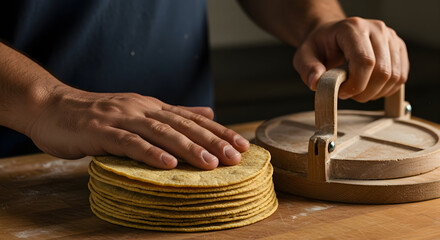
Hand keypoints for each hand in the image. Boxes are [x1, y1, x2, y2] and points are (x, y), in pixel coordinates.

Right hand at [25, 86, 249, 169]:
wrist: (52, 107)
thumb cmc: (96, 115)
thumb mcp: (138, 111)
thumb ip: (172, 114)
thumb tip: (208, 112)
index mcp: (151, 106)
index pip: (192, 119)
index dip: (218, 131)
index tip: (241, 144)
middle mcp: (141, 109)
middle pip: (182, 125)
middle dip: (211, 141)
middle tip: (236, 156)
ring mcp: (121, 119)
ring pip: (161, 133)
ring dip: (188, 148)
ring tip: (211, 164)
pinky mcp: (100, 132)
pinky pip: (129, 143)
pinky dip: (150, 153)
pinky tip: (169, 164)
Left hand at [293, 17, 408, 101]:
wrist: (330, 37)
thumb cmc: (319, 47)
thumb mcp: (304, 57)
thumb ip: (308, 69)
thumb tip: (315, 82)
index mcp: (353, 28)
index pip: (365, 61)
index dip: (355, 85)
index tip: (341, 93)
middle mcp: (376, 29)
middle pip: (383, 72)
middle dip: (364, 92)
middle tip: (347, 93)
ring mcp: (391, 38)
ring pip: (395, 77)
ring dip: (375, 93)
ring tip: (356, 90)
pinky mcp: (398, 49)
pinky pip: (400, 77)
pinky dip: (385, 90)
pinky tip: (369, 88)